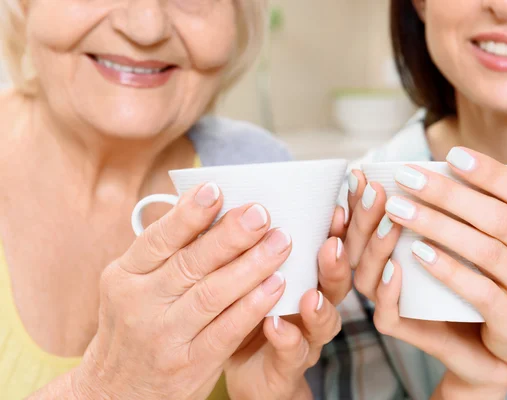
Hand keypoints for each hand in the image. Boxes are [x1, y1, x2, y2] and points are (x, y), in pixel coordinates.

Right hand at [73, 183, 291, 399]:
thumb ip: (162, 253)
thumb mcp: (131, 285)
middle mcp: (140, 303)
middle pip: (191, 263)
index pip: (158, 239)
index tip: (216, 190)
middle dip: (231, 235)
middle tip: (261, 214)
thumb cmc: (133, 325)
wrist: (116, 390)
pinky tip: (276, 285)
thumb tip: (204, 207)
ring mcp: (164, 336)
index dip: (188, 214)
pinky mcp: (189, 363)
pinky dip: (253, 305)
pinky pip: (226, 329)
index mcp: (124, 276)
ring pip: (213, 293)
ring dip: (252, 265)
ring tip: (281, 242)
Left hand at [226, 213, 351, 399]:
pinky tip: (275, 326)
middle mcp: (313, 304)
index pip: (328, 248)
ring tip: (310, 295)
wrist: (231, 364)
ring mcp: (305, 336)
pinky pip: (293, 353)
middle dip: (339, 263)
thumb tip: (244, 199)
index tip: (340, 207)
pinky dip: (287, 339)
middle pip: (337, 282)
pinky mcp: (287, 365)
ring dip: (320, 307)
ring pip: (325, 321)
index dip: (340, 231)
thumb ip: (251, 242)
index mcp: (305, 275)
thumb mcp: (246, 270)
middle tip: (332, 244)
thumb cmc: (241, 307)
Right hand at [345, 171, 506, 394]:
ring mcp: (393, 302)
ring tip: (389, 221)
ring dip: (375, 247)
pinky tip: (397, 269)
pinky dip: (389, 292)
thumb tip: (481, 154)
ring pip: (367, 276)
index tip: (363, 173)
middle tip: (375, 189)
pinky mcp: (406, 329)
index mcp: (392, 250)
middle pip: (359, 245)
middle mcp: (386, 274)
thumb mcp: (479, 234)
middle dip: (363, 216)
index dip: (359, 200)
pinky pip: (387, 313)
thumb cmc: (487, 275)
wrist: (503, 331)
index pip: (366, 223)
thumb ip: (472, 201)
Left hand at [384, 136, 506, 367]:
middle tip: (406, 178)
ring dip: (437, 226)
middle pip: (497, 218)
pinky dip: (448, 270)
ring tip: (398, 209)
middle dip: (448, 194)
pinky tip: (417, 253)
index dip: (490, 172)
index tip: (451, 155)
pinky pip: (480, 292)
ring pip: (485, 252)